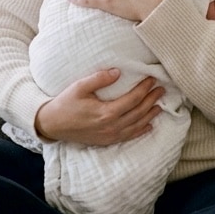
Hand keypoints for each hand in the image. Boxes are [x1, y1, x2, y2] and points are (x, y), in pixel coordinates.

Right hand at [34, 69, 163, 145]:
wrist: (53, 125)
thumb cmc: (66, 104)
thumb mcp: (79, 87)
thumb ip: (99, 79)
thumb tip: (117, 72)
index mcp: (106, 112)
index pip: (132, 100)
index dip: (144, 89)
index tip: (152, 80)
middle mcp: (111, 126)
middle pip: (138, 113)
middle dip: (151, 100)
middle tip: (161, 90)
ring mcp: (110, 135)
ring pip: (136, 126)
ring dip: (150, 115)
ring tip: (159, 105)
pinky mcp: (107, 141)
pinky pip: (129, 136)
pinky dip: (141, 131)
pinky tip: (149, 126)